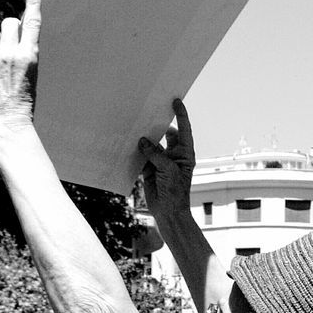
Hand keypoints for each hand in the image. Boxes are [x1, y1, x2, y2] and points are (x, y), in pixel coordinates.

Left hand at [0, 0, 40, 135]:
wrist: (7, 120)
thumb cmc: (23, 98)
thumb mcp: (30, 73)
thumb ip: (22, 51)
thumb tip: (11, 31)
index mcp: (30, 56)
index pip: (32, 23)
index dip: (33, 4)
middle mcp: (11, 53)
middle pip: (9, 22)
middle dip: (10, 29)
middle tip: (10, 45)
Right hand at [140, 99, 196, 217]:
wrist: (168, 211)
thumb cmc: (175, 191)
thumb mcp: (168, 170)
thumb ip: (156, 153)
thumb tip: (142, 140)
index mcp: (185, 153)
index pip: (184, 129)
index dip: (181, 114)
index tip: (175, 100)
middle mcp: (174, 155)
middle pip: (166, 134)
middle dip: (158, 124)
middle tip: (149, 110)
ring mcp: (161, 161)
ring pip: (152, 144)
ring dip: (144, 137)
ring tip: (134, 124)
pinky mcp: (150, 168)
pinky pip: (142, 155)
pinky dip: (136, 150)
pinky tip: (127, 142)